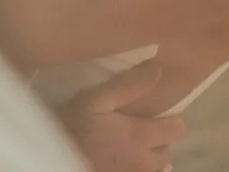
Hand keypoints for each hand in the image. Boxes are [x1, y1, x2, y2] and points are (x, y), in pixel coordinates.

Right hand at [57, 61, 183, 171]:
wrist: (50, 160)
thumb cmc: (72, 127)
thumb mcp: (96, 99)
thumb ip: (129, 84)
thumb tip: (159, 67)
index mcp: (141, 137)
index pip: (178, 130)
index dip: (169, 120)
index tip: (155, 114)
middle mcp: (143, 164)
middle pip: (167, 151)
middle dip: (157, 140)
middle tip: (137, 128)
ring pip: (155, 169)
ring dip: (147, 158)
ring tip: (127, 146)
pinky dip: (136, 170)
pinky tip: (120, 161)